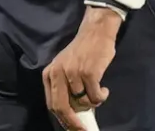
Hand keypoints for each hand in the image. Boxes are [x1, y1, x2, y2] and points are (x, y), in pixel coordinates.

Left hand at [43, 6, 120, 129]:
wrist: (95, 33)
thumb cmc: (82, 52)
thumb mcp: (66, 68)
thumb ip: (65, 88)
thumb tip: (72, 114)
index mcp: (49, 74)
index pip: (52, 104)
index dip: (63, 120)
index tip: (73, 129)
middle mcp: (58, 73)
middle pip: (62, 107)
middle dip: (73, 122)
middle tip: (84, 129)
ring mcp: (73, 73)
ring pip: (83, 103)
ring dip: (93, 103)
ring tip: (98, 92)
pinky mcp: (89, 73)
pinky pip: (96, 97)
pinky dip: (102, 96)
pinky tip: (104, 88)